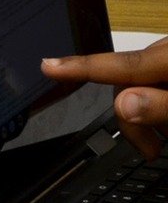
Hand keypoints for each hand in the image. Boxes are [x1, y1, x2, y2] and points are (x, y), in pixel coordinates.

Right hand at [41, 39, 167, 159]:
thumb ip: (162, 105)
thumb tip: (123, 104)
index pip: (120, 65)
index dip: (80, 68)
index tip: (47, 66)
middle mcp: (166, 54)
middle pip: (127, 86)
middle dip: (132, 120)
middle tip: (151, 149)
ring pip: (139, 88)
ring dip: (146, 117)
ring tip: (165, 137)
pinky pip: (152, 84)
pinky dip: (155, 106)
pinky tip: (167, 122)